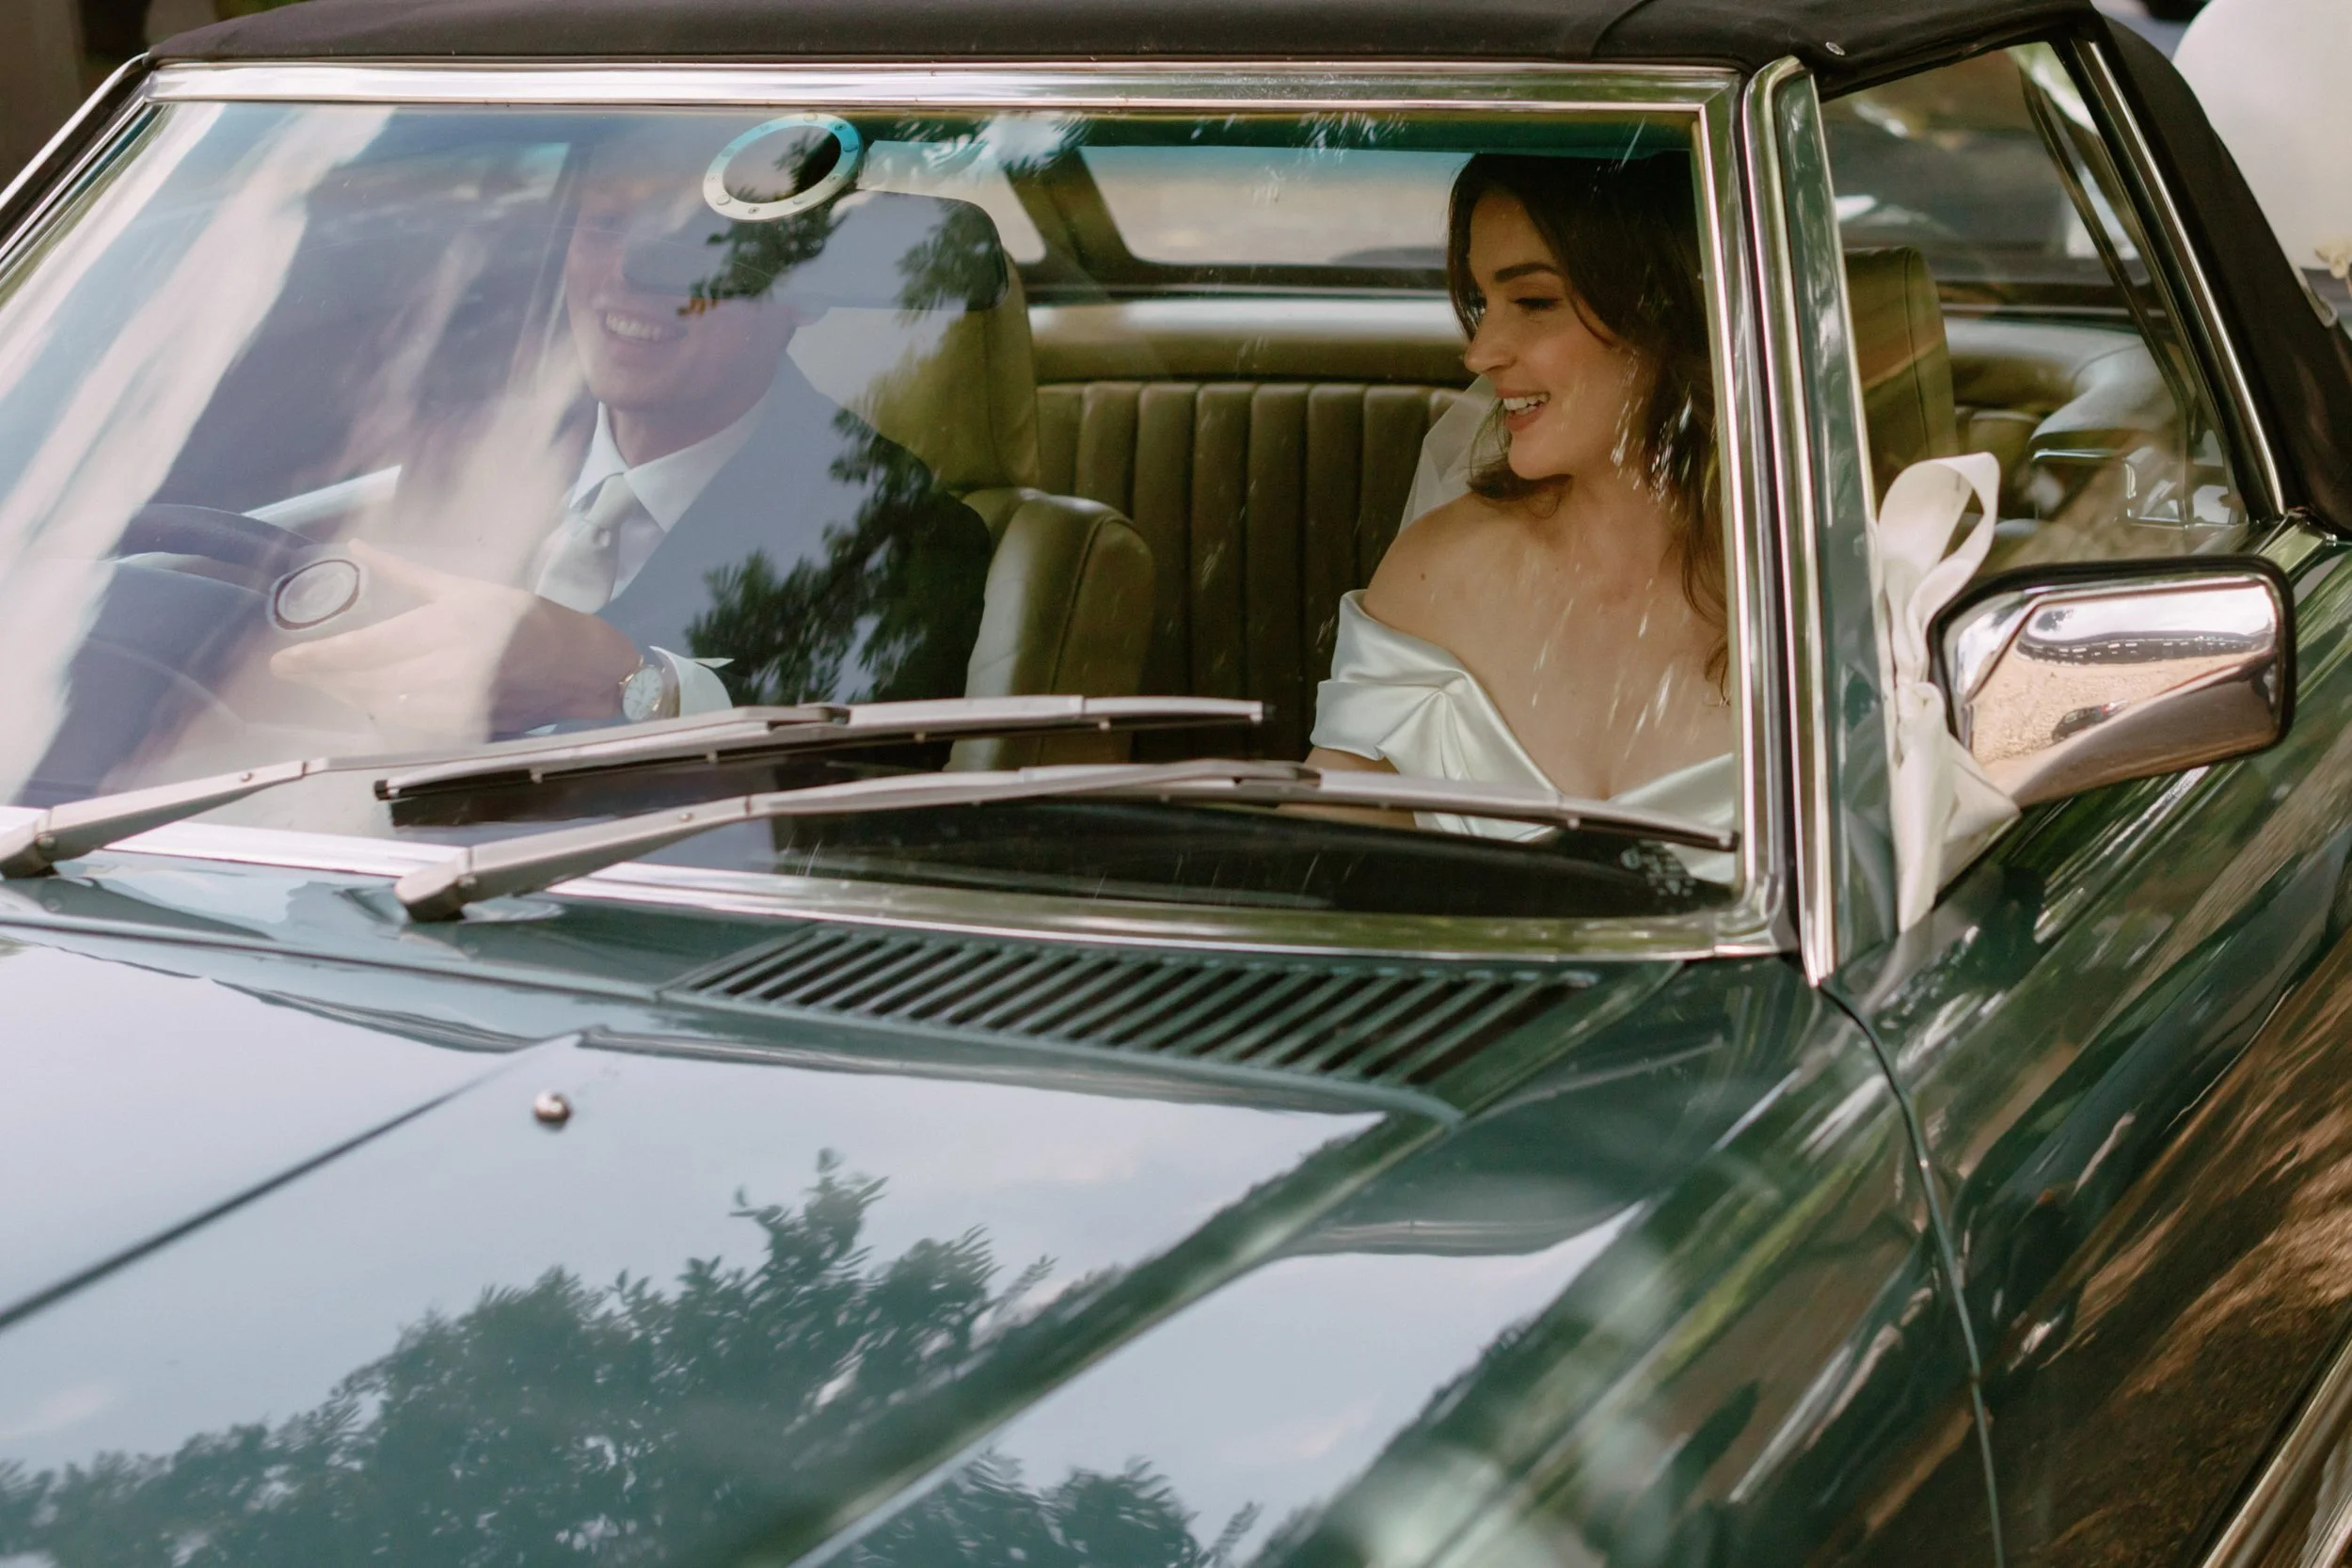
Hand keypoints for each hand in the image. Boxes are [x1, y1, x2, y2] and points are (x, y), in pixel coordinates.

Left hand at [269, 540, 641, 739]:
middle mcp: (450, 665)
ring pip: (384, 707)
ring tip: (330, 685)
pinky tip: (370, 704)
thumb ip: (405, 573)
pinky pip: (410, 727)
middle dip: (327, 679)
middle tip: (295, 672)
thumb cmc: (521, 617)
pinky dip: (384, 716)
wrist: (578, 665)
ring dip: (352, 698)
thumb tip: (359, 547)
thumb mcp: (462, 587)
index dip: (321, 658)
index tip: (283, 662)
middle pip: (368, 681)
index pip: (368, 646)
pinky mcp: (468, 726)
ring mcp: (459, 701)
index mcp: (446, 624)